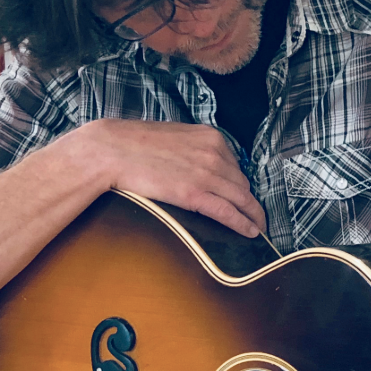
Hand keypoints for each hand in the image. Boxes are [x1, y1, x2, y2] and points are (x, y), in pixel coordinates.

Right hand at [84, 118, 266, 238]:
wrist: (113, 150)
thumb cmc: (136, 144)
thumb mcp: (175, 137)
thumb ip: (194, 150)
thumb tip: (201, 166)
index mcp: (211, 137)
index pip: (236, 166)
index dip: (241, 186)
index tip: (245, 197)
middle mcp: (215, 153)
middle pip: (241, 184)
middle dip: (249, 202)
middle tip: (255, 217)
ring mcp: (207, 173)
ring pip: (242, 199)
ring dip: (252, 216)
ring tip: (257, 228)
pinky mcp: (196, 193)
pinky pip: (229, 212)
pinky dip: (244, 224)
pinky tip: (251, 232)